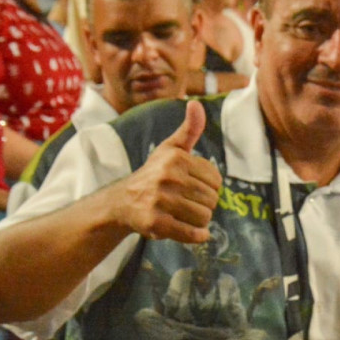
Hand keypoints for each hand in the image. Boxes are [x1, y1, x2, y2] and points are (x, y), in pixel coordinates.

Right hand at [114, 100, 221, 242]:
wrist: (123, 201)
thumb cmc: (154, 173)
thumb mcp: (171, 148)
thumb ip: (189, 129)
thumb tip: (196, 103)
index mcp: (176, 159)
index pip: (216, 180)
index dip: (209, 187)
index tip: (194, 187)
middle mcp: (167, 178)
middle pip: (212, 200)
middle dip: (204, 205)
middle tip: (187, 203)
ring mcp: (160, 201)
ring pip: (204, 217)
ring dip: (199, 221)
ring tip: (184, 215)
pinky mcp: (155, 224)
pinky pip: (192, 234)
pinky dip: (198, 236)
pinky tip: (196, 233)